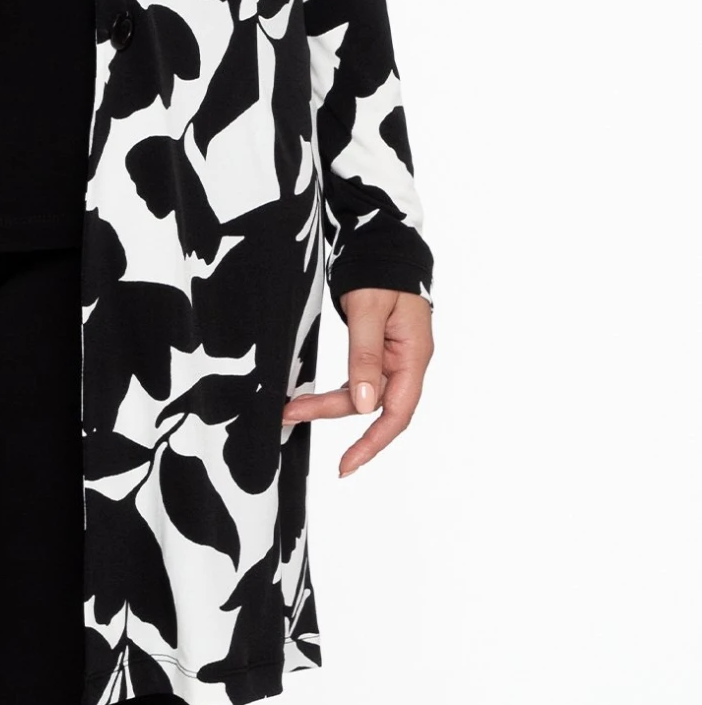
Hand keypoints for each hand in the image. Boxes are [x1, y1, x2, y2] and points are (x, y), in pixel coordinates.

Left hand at [280, 287, 432, 475]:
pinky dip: (338, 390)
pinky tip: (313, 398)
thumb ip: (365, 356)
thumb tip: (365, 406)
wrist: (383, 242)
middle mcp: (406, 362)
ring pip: (362, 393)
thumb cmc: (381, 270)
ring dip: (329, 403)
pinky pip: (359, 379)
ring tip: (291, 408)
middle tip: (290, 415)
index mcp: (414, 356)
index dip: (372, 441)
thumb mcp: (369, 309)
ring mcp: (393, 357)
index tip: (346, 463)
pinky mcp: (378, 350)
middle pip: (373, 404)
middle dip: (332, 413)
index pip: (397, 412)